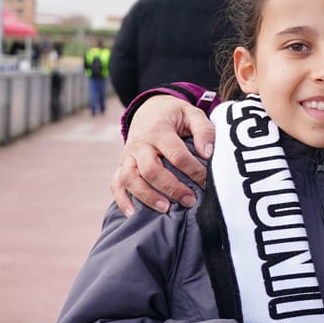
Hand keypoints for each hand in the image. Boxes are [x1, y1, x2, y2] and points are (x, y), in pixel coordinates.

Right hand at [109, 96, 216, 214]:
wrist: (149, 108)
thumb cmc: (174, 115)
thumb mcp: (192, 113)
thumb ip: (203, 130)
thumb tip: (207, 153)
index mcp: (159, 130)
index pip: (176, 155)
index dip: (193, 170)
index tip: (206, 181)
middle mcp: (140, 143)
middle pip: (151, 170)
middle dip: (171, 188)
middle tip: (190, 200)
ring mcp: (128, 155)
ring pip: (130, 179)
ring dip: (147, 196)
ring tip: (166, 209)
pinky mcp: (122, 164)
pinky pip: (116, 183)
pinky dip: (122, 200)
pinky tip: (134, 214)